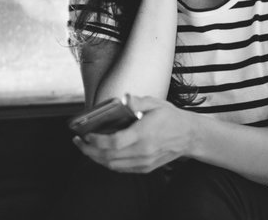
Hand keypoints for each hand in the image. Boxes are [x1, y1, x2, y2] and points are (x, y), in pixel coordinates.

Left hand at [72, 95, 192, 172]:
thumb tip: (123, 98)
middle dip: (89, 150)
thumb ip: (137, 101)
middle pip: (109, 157)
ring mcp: (144, 162)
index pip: (114, 143)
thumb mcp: (155, 103)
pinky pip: (122, 169)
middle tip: (77, 141)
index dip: (96, 141)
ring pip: (113, 165)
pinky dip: (107, 163)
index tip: (86, 134)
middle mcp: (143, 151)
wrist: (189, 136)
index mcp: (144, 134)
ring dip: (95, 158)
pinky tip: (100, 154)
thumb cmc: (170, 117)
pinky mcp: (146, 168)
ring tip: (85, 147)